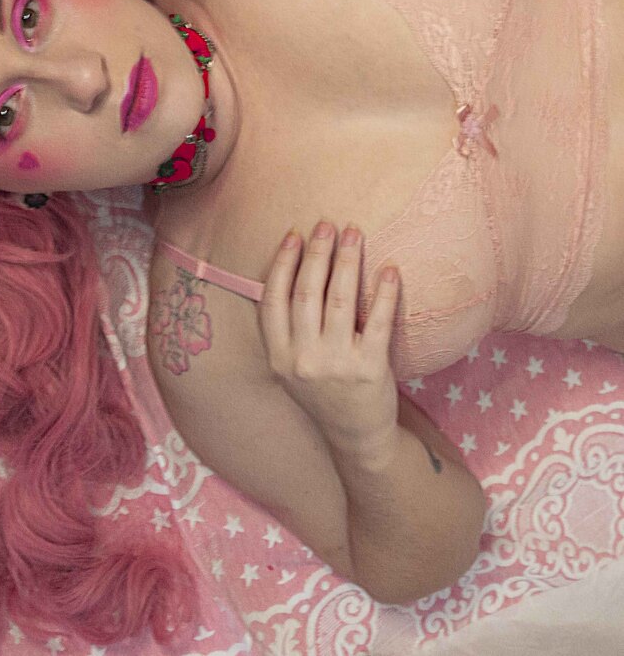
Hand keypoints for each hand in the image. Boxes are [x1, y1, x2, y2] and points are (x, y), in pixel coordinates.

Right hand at [260, 221, 400, 457]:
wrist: (357, 437)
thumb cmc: (322, 392)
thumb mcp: (290, 366)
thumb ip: (286, 328)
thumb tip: (294, 269)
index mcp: (278, 356)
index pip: (273, 299)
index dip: (282, 264)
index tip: (294, 236)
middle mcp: (302, 359)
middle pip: (306, 293)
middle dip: (317, 253)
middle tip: (327, 225)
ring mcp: (336, 364)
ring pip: (339, 300)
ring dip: (346, 261)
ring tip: (354, 234)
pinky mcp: (370, 369)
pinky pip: (377, 321)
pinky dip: (383, 292)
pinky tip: (389, 271)